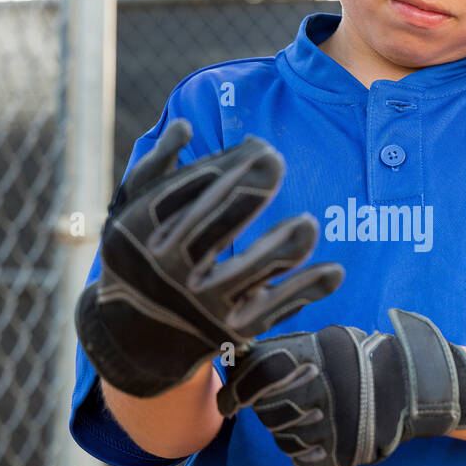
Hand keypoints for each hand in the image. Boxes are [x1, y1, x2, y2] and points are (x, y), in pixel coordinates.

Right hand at [75, 119, 344, 398]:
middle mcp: (167, 269)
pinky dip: (307, 290)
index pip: (187, 192)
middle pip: (212, 227)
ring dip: (283, 246)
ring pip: (248, 271)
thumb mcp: (130, 211)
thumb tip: (185, 127)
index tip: (258, 147)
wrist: (132, 338)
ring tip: (309, 223)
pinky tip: (335, 272)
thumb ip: (156, 167)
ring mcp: (201, 302)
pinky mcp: (230, 330)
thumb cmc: (137, 256)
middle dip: (247, 190)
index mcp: (140, 233)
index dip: (226, 166)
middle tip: (274, 161)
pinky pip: (275, 308)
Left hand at [216, 307, 465, 465]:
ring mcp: (316, 431)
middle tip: (305, 399)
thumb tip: (235, 360)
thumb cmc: (363, 360)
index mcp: (298, 360)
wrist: (412, 386)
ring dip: (296, 431)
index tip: (232, 402)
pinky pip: (303, 463)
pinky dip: (312, 455)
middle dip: (275, 409)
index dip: (237, 391)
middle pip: (264, 413)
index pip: (246, 378)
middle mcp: (302, 395)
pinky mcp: (330, 461)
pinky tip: (331, 438)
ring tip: (326, 416)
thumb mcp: (324, 342)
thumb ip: (282, 352)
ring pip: (283, 440)